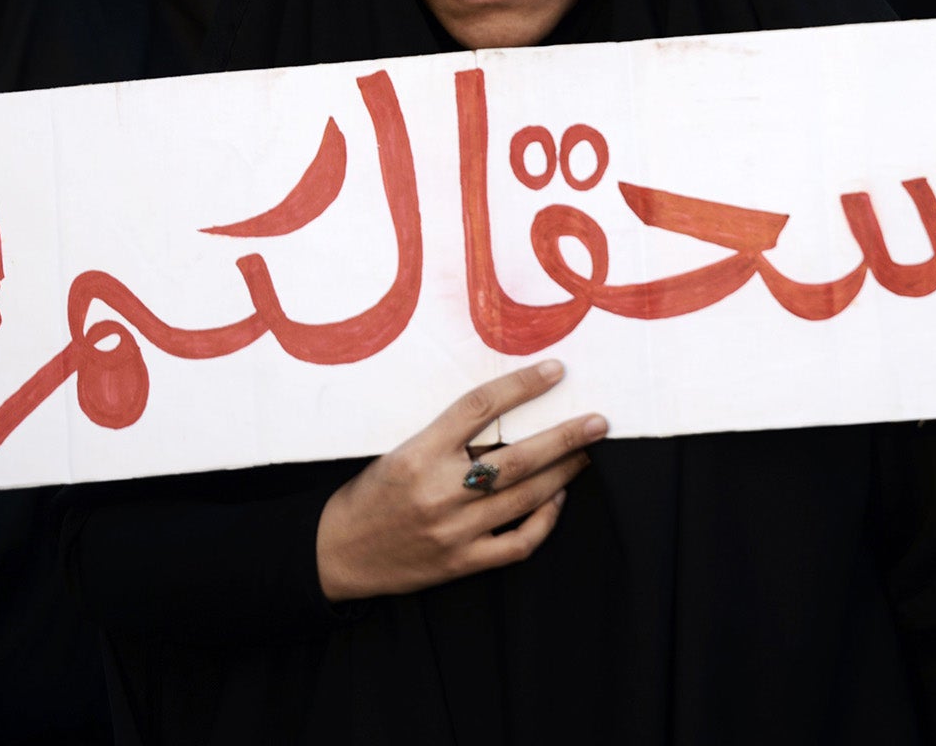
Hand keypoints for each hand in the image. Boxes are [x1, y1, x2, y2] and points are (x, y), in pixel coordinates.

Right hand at [316, 359, 604, 601]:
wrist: (336, 553)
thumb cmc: (370, 493)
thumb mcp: (399, 450)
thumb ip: (447, 435)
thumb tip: (508, 409)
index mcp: (417, 453)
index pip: (479, 407)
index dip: (521, 386)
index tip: (555, 371)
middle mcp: (438, 491)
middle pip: (517, 459)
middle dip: (565, 438)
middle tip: (598, 422)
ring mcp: (453, 531)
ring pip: (525, 498)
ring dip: (563, 474)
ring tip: (584, 455)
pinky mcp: (461, 563)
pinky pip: (518, 543)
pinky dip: (544, 521)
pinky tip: (556, 500)